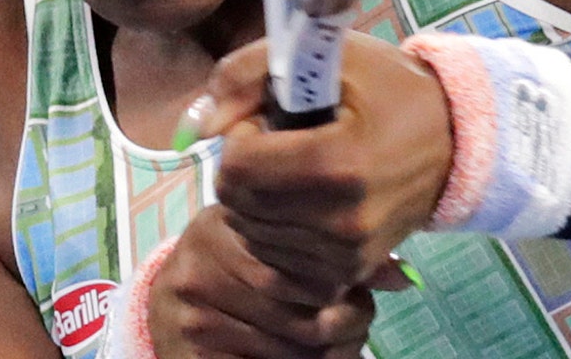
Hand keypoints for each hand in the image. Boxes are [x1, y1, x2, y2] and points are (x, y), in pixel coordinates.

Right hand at [148, 204, 376, 358]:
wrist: (166, 303)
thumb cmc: (231, 260)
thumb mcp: (269, 238)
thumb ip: (328, 248)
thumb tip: (404, 277)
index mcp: (224, 225)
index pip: (308, 264)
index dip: (347, 285)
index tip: (358, 291)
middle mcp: (203, 268)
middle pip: (304, 312)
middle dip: (348, 324)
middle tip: (358, 322)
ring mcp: (195, 317)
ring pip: (294, 351)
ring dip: (333, 354)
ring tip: (344, 343)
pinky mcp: (193, 356)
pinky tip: (317, 358)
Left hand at [183, 32, 452, 293]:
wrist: (453, 140)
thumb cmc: (388, 89)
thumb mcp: (327, 55)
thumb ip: (249, 72)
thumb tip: (203, 123)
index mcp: (338, 164)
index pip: (238, 167)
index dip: (242, 134)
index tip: (269, 119)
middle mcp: (342, 221)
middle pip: (237, 204)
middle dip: (245, 166)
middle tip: (281, 143)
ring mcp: (345, 254)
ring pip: (249, 233)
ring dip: (256, 199)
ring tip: (296, 170)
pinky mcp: (346, 273)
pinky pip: (273, 260)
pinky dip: (273, 231)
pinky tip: (300, 202)